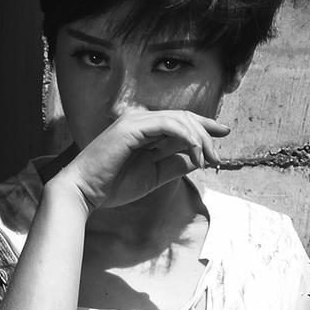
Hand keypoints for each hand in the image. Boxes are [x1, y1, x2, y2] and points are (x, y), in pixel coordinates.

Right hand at [53, 110, 229, 212]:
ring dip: (200, 139)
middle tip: (218, 158)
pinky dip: (186, 137)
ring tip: (208, 160)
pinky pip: (168, 125)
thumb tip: (198, 159)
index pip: (180, 120)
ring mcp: (135, 120)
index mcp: (144, 128)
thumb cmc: (113, 186)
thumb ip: (174, 165)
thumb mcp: (153, 176)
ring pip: (179, 119)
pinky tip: (196, 153)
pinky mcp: (132, 126)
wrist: (85, 192)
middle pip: (184, 117)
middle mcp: (140, 118)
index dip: (204, 125)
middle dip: (207, 134)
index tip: (224, 134)